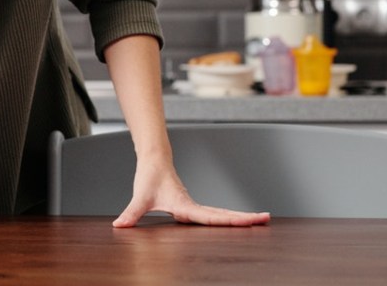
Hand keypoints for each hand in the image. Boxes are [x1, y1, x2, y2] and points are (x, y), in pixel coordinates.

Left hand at [111, 157, 270, 227]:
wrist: (154, 160)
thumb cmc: (149, 177)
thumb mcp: (140, 197)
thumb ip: (131, 213)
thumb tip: (119, 225)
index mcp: (185, 205)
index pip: (211, 216)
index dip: (229, 221)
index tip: (247, 222)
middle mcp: (193, 206)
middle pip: (223, 214)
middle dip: (245, 218)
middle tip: (266, 219)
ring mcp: (194, 206)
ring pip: (221, 213)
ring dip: (240, 217)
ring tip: (261, 221)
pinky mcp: (191, 206)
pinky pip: (215, 214)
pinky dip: (228, 218)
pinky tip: (237, 223)